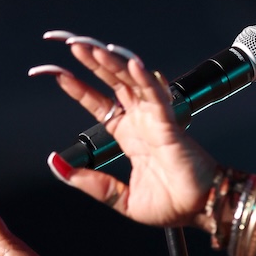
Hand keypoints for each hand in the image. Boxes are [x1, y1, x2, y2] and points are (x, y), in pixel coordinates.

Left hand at [34, 36, 216, 226]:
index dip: (79, 88)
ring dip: (113, 64)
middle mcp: (141, 122)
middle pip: (114, 83)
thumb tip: (56, 165)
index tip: (58, 74)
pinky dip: (145, 80)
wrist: (199, 211)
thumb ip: (89, 182)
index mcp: (129, 136)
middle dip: (94, 63)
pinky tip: (133, 65)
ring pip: (132, 83)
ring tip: (92, 48)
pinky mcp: (170, 125)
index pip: (100, 104)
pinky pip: (156, 97)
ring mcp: (155, 120)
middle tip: (73, 44)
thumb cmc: (170, 205)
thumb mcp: (118, 198)